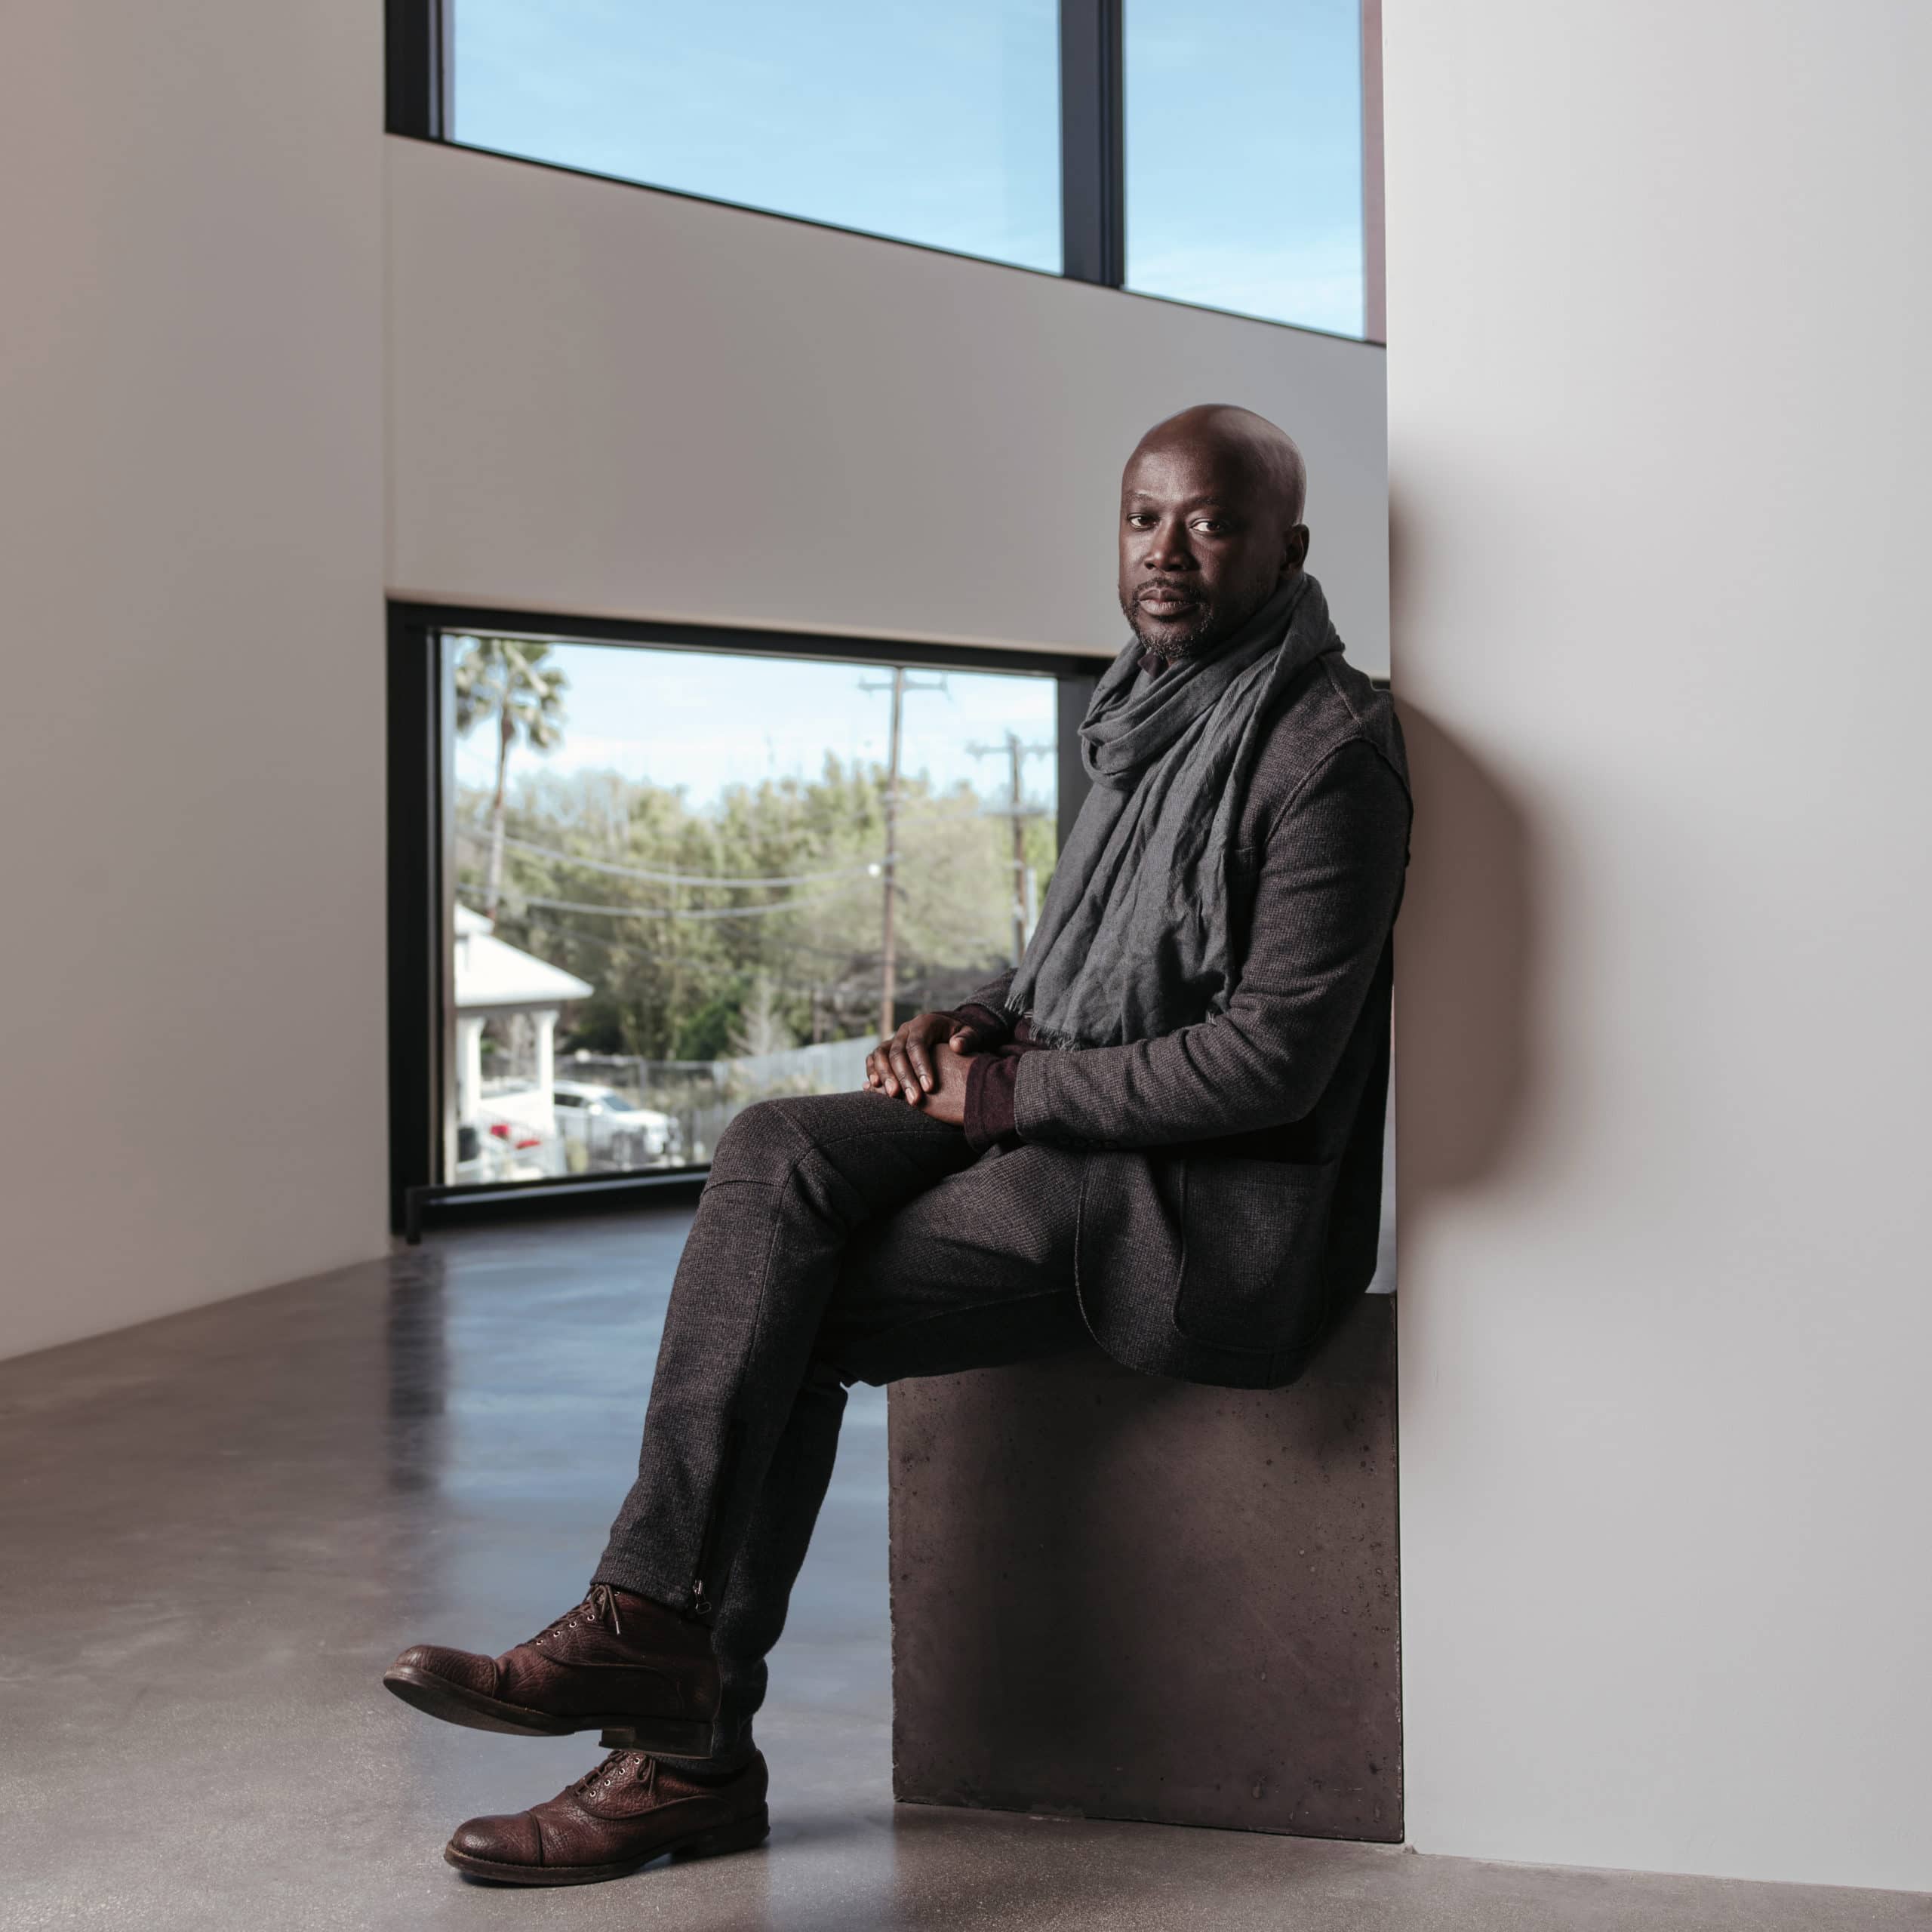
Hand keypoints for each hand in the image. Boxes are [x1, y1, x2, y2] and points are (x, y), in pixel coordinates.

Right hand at [866, 1011, 982, 1108]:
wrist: (947, 1033)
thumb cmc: (961, 1037)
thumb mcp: (971, 1034)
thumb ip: (968, 1039)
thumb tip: (957, 1046)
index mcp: (924, 1024)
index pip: (917, 1044)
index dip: (921, 1066)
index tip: (930, 1088)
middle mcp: (905, 1030)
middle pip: (898, 1052)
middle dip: (904, 1077)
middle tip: (914, 1100)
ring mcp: (893, 1039)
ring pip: (881, 1055)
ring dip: (885, 1075)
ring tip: (893, 1095)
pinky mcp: (886, 1050)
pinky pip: (873, 1059)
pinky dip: (872, 1071)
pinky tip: (874, 1088)